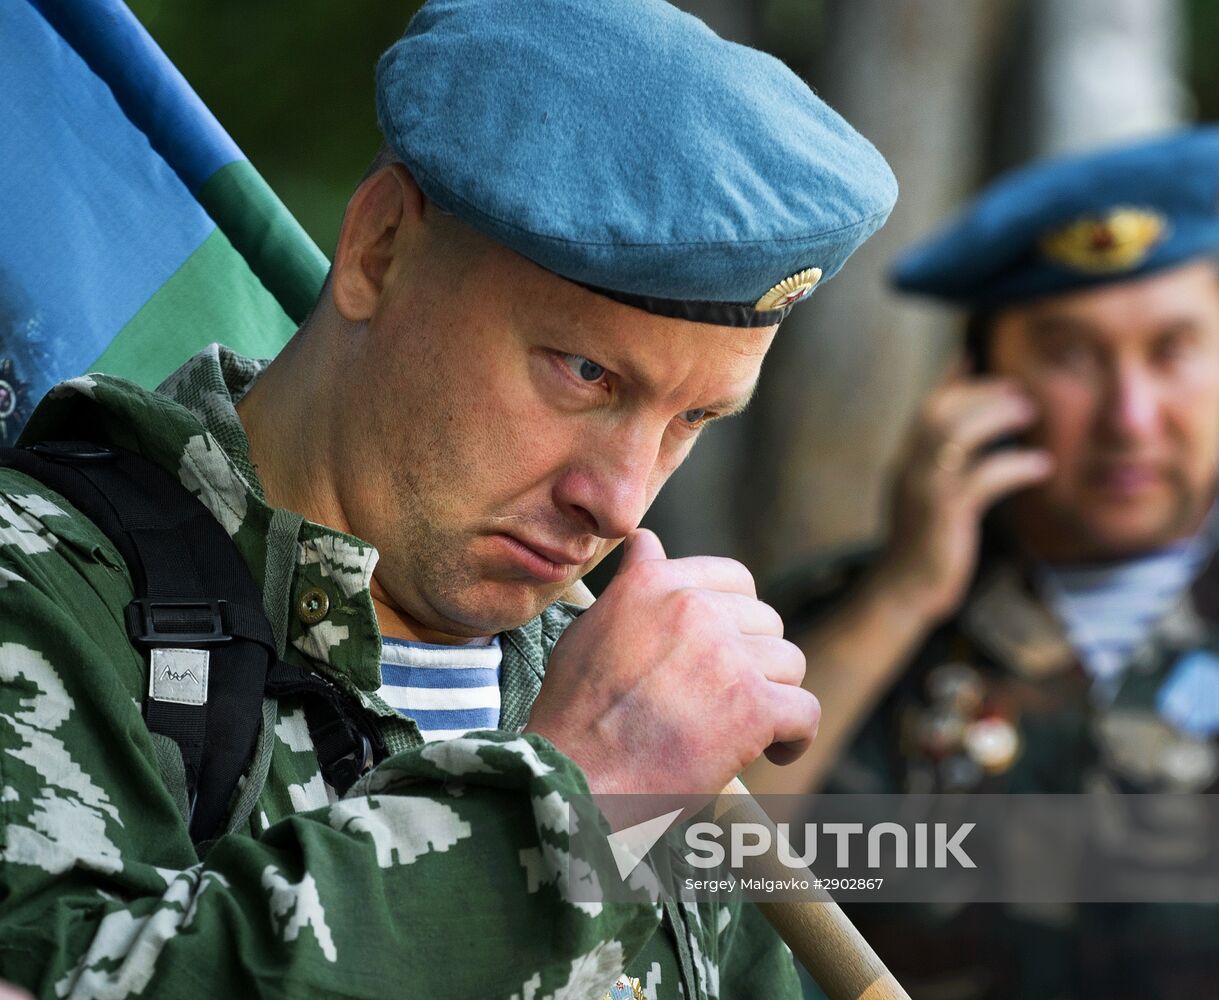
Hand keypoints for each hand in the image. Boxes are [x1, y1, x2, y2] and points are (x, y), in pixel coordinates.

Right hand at [525, 530, 818, 795]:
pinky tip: (773, 752)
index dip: (736, 617)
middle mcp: (694, 608)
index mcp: (654, 584)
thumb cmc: (575, 715)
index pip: (732, 577)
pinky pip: (805, 710)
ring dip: (773, 696)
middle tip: (728, 698)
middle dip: (755, 660)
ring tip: (744, 727)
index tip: (725, 651)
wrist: (576, 780)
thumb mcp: (590, 628)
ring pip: (790, 662)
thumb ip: (631, 585)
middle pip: (766, 620)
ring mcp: (727, 655)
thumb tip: (647, 542)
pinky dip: (795, 736)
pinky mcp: (754, 706)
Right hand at [872, 372, 1051, 623]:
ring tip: (1030, 414)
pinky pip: (983, 478)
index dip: (950, 379)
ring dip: (996, 417)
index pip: (926, 408)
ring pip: (956, 435)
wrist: (903, 593)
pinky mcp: (944, 514)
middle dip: (981, 393)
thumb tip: (965, 447)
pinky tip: (1041, 466)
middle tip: (1020, 391)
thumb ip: (941, 471)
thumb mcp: (928, 502)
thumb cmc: (925, 550)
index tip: (973, 354)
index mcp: (906, 463)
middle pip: (940, 412)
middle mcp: (909, 469)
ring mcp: (924, 490)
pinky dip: (1015, 465)